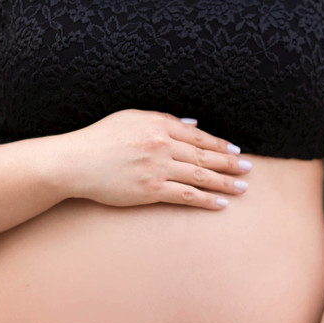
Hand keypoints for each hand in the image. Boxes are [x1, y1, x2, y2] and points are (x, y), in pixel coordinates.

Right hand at [66, 110, 251, 209]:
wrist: (75, 162)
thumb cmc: (99, 139)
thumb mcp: (131, 118)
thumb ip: (164, 120)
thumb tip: (193, 124)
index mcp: (158, 124)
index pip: (198, 136)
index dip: (220, 144)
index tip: (235, 151)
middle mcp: (161, 144)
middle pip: (204, 155)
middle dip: (230, 163)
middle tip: (248, 168)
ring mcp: (157, 168)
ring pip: (200, 175)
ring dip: (224, 182)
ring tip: (242, 187)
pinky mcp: (150, 190)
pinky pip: (185, 195)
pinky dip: (205, 199)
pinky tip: (220, 204)